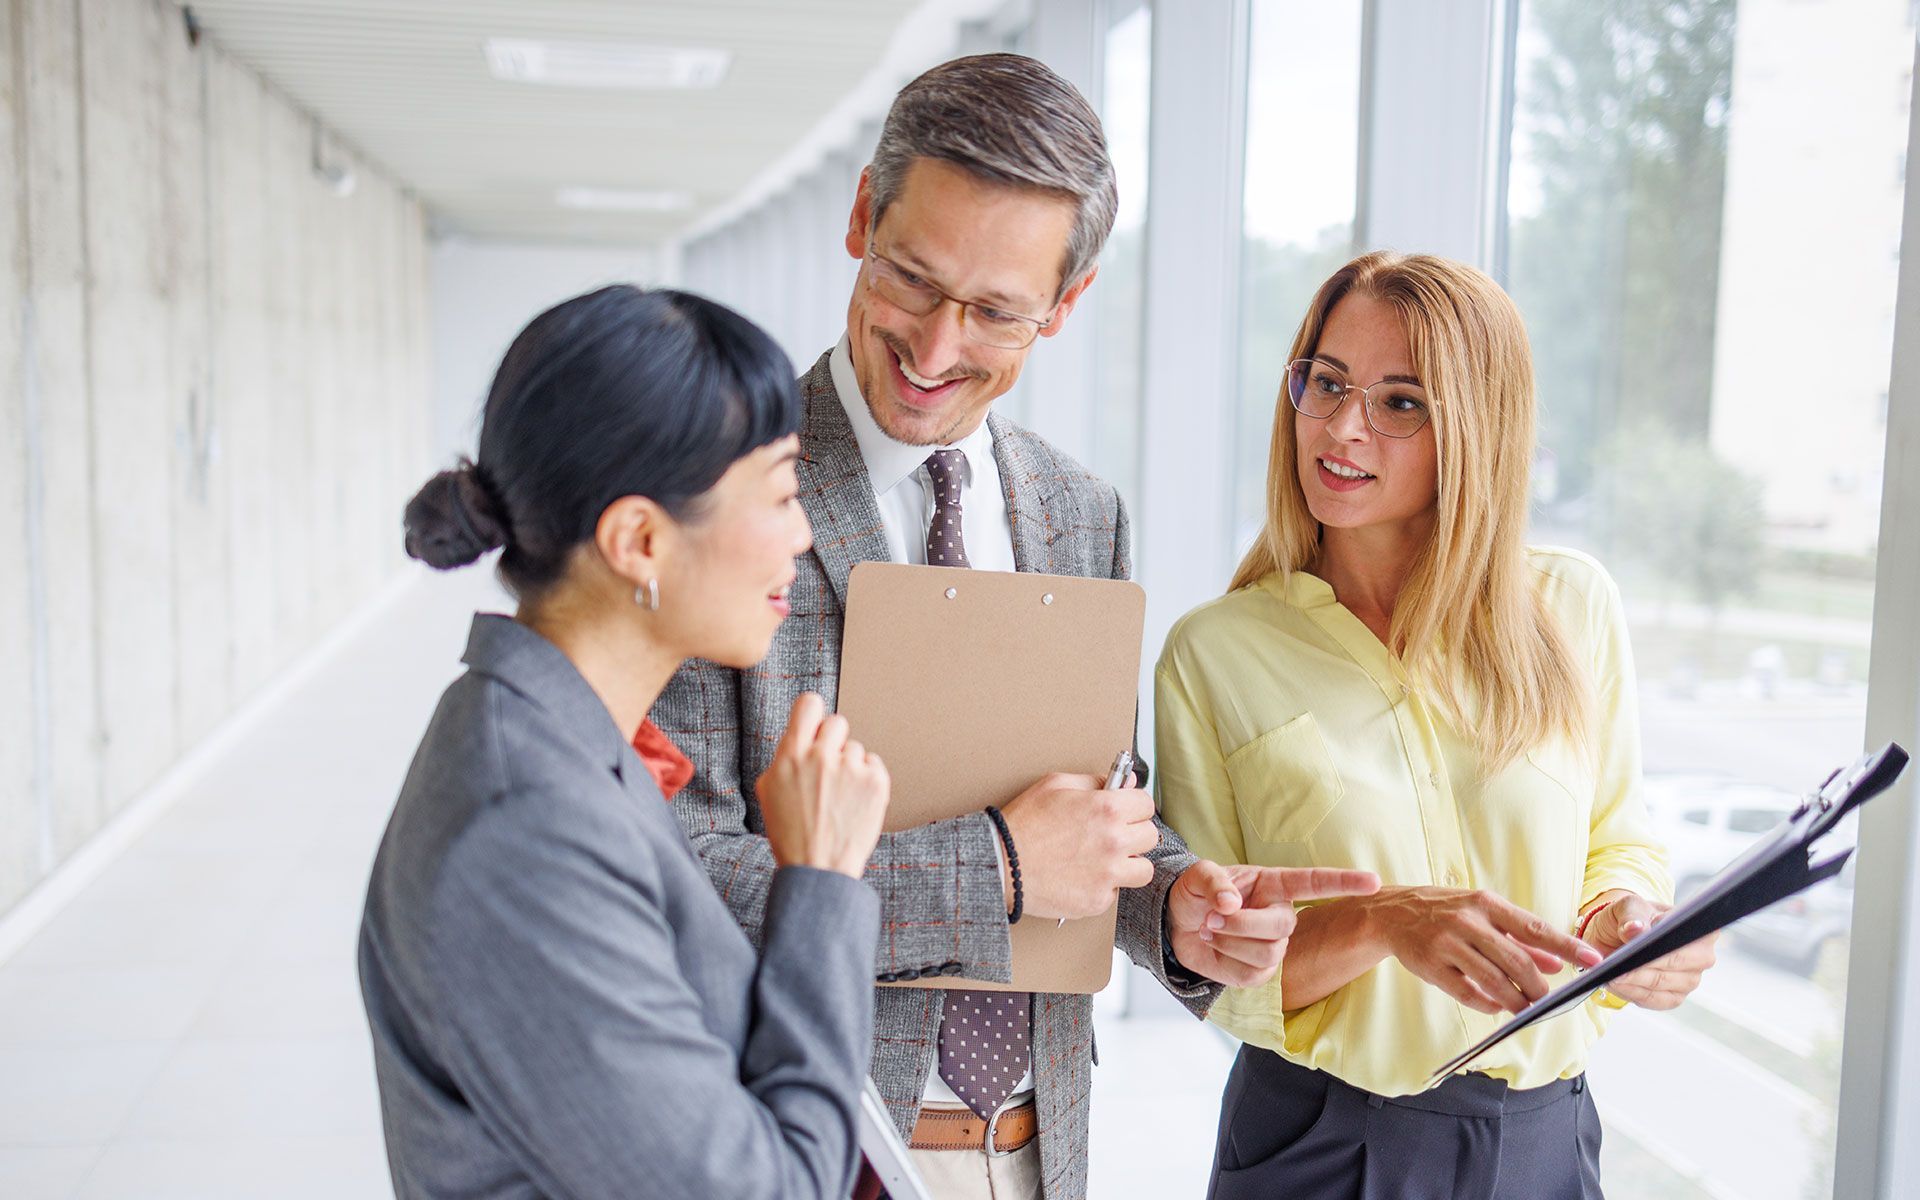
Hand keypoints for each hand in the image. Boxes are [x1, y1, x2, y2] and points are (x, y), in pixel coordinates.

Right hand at [755, 694, 889, 877]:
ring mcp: (851, 769)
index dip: (813, 713)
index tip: (815, 724)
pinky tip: (854, 802)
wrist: (819, 869)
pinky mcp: (876, 782)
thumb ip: (785, 757)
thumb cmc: (791, 833)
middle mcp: (821, 757)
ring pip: (855, 748)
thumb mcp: (770, 792)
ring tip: (839, 797)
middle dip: (833, 742)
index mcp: (791, 756)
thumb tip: (800, 735)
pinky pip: (873, 763)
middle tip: (828, 769)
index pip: (809, 705)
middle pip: (836, 722)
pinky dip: (866, 780)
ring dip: (849, 767)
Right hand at [1000, 772, 1158, 919]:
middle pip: (1150, 837)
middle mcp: (1113, 842)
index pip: (1146, 805)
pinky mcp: (1097, 900)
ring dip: (1129, 864)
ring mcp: (1108, 874)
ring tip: (1106, 860)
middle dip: (1133, 833)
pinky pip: (1116, 893)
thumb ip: (1095, 780)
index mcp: (1107, 809)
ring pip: (1143, 870)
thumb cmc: (1023, 824)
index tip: (1125, 811)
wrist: (1000, 864)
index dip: (1134, 806)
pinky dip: (1103, 887)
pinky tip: (1083, 876)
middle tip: (1113, 835)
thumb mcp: (1056, 785)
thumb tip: (1125, 782)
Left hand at [1166, 861, 1379, 987]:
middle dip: (1242, 924)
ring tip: (1209, 927)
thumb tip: (1231, 902)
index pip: (1315, 883)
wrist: (1177, 924)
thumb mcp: (1198, 876)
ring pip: (1267, 953)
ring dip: (1229, 941)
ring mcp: (1273, 945)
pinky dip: (1225, 961)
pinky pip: (1253, 975)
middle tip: (1210, 916)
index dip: (1345, 882)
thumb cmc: (1195, 893)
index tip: (1375, 883)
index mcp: (1274, 884)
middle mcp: (1280, 914)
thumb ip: (1214, 882)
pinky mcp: (1259, 972)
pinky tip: (1215, 946)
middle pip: (1282, 927)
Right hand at [1371, 887, 1605, 1014]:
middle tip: (1547, 1000)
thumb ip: (1520, 939)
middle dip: (1538, 987)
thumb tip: (1557, 963)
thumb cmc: (1445, 911)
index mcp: (1486, 903)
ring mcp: (1447, 943)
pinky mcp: (1431, 965)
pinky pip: (1467, 992)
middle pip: (1516, 961)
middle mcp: (1467, 921)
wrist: (1391, 913)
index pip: (1535, 928)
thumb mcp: (1483, 914)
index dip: (1566, 946)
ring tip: (1527, 1009)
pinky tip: (1496, 1007)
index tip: (1593, 960)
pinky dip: (1487, 1004)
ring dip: (1516, 1001)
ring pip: (1493, 980)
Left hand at [1581, 892, 1717, 1009]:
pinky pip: (1653, 1000)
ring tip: (1610, 973)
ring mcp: (1690, 979)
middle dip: (1643, 964)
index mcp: (1696, 925)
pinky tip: (1616, 984)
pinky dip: (1631, 992)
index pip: (1687, 934)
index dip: (1664, 940)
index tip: (1638, 940)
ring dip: (1633, 980)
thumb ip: (1632, 915)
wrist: (1620, 936)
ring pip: (1661, 983)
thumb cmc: (1631, 917)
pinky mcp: (1674, 997)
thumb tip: (1635, 930)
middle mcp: (1701, 955)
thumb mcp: (1628, 906)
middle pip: (1674, 963)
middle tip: (1616, 965)